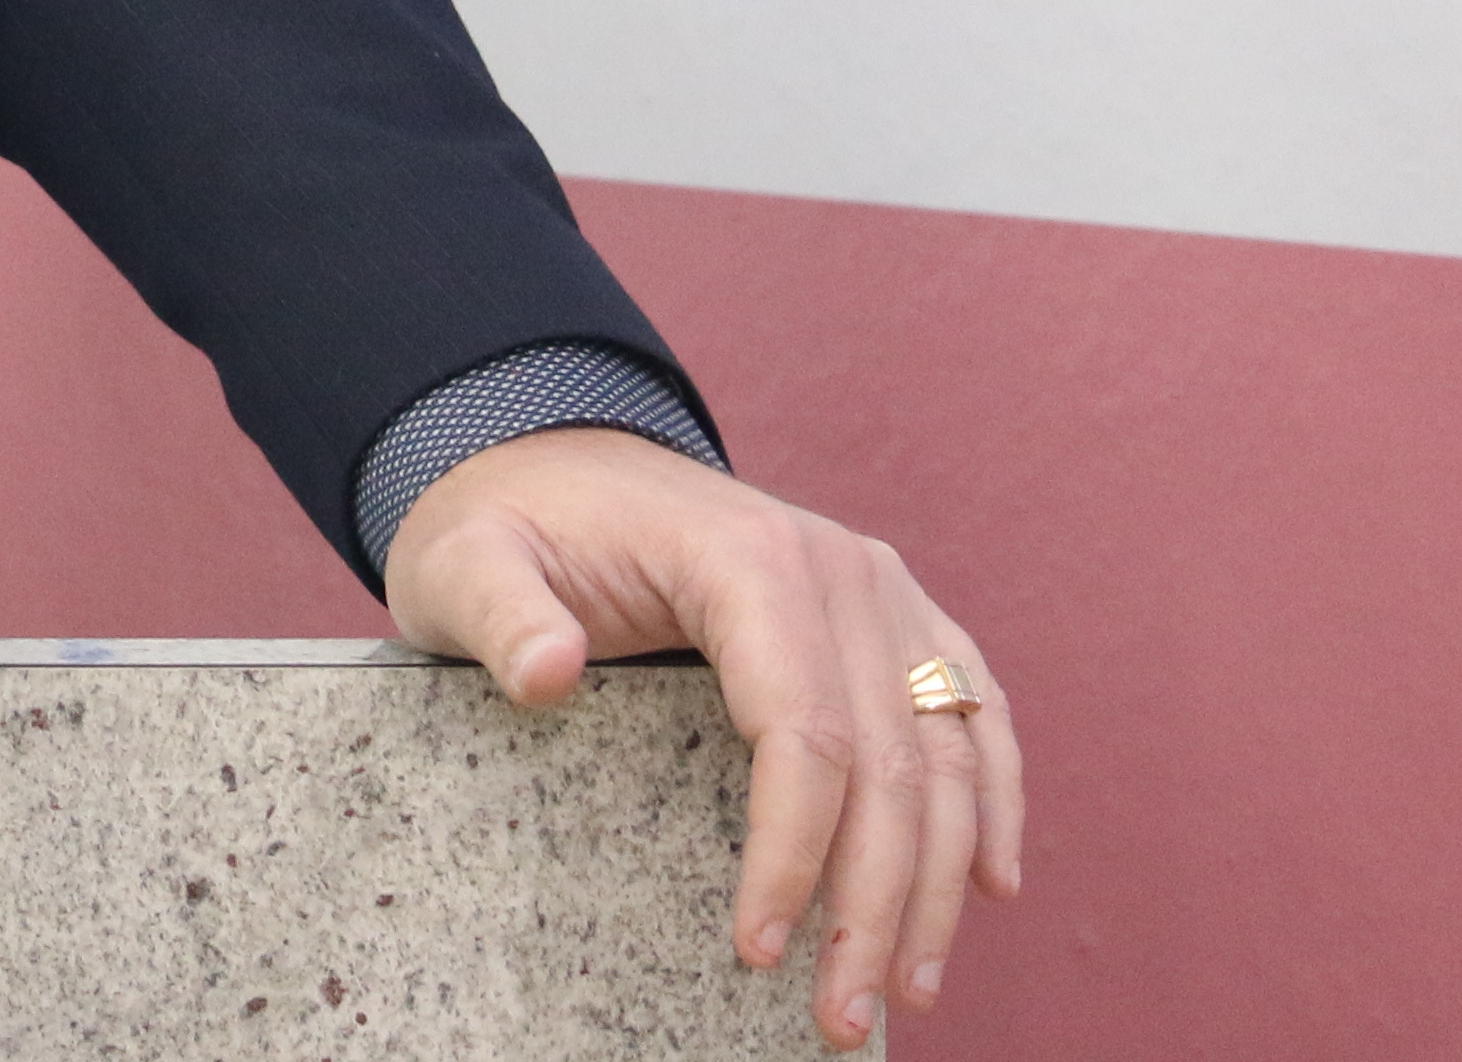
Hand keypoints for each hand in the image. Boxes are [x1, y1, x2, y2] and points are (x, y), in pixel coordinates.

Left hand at [379, 426, 1021, 1051]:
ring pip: (945, 754)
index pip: (803, 734)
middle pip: (889, 764)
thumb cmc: (510, 523)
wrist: (549, 456)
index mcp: (749, 559)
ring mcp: (877, 587)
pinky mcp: (890, 611)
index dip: (793, 853)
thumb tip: (546, 673)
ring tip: (906, 990)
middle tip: (843, 1017)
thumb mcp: (468, 562)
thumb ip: (502, 616)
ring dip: (939, 884)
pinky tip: (992, 884)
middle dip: (875, 905)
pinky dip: (993, 795)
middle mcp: (839, 570)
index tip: (758, 949)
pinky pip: (968, 705)